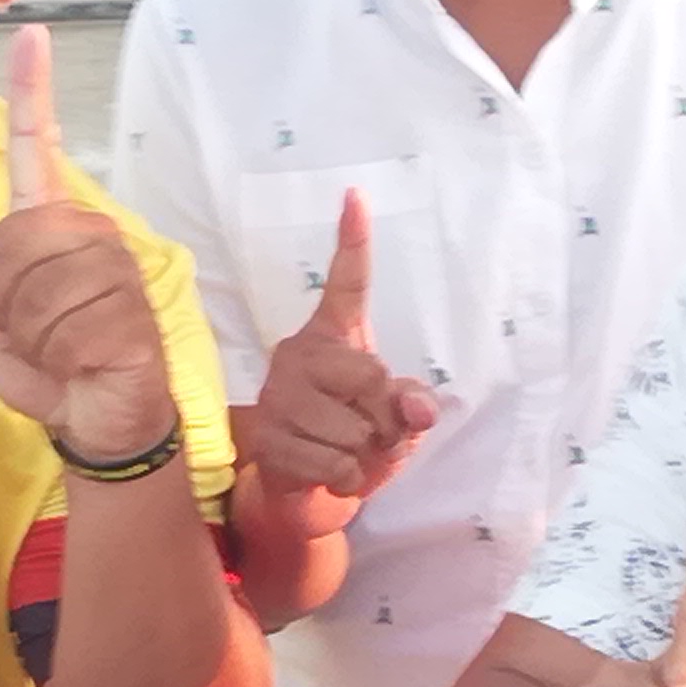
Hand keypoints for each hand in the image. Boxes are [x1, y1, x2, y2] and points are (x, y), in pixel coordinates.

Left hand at [0, 28, 180, 468]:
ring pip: (35, 280)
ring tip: (60, 350)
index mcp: (47, 231)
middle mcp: (86, 232)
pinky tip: (81, 363)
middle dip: (6, 301)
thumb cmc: (50, 374)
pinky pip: (64, 318)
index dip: (32, 95)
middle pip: (13, 240)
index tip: (33, 35)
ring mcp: (112, 264)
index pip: (35, 152)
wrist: (104, 427)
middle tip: (34, 336)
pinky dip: (57, 352)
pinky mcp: (128, 305)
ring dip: (30, 330)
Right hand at [245, 191, 437, 508]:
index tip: (355, 195)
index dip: (353, 241)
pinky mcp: (268, 438)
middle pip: (372, 377)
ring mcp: (278, 395)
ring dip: (366, 455)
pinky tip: (330, 473)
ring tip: (346, 454)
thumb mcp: (397, 420)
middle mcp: (298, 354)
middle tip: (368, 433)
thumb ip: (413, 405)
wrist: (304, 491)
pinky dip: (349, 479)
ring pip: (355, 429)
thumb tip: (418, 408)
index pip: (347, 284)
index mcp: (333, 336)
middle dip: (385, 419)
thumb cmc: (355, 440)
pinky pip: (336, 463)